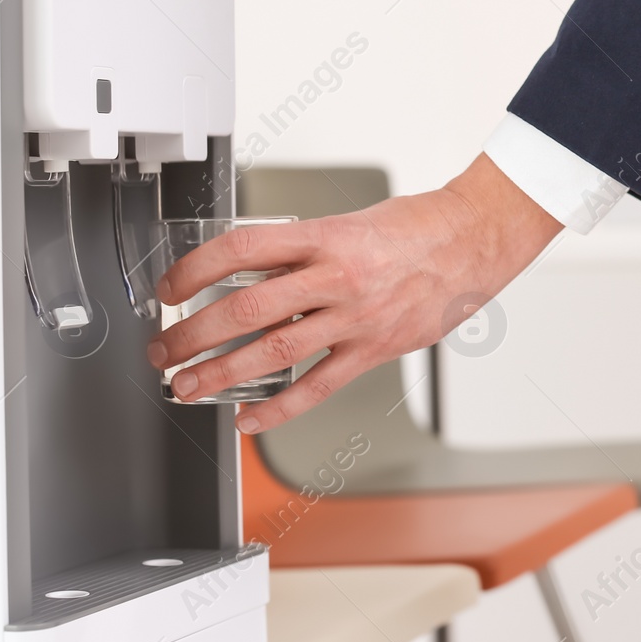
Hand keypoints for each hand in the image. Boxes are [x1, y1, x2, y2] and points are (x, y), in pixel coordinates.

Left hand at [146, 154, 562, 431]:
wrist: (476, 239)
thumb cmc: (418, 227)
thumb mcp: (350, 222)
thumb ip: (304, 250)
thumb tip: (250, 273)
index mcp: (326, 236)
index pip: (242, 249)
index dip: (195, 270)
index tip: (170, 287)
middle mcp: (338, 276)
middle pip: (247, 308)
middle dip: (193, 334)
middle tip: (164, 350)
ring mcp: (357, 316)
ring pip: (274, 352)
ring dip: (221, 373)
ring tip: (187, 386)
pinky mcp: (376, 349)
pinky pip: (319, 386)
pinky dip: (279, 409)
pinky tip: (249, 419)